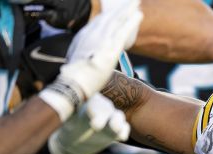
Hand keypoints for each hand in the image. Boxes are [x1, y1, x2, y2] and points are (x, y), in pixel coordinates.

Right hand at [37, 0, 141, 120]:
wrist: (73, 86)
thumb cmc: (74, 78)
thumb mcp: (75, 61)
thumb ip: (82, 54)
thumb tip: (83, 56)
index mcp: (83, 37)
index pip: (99, 22)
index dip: (110, 15)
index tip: (119, 10)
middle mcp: (91, 34)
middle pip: (109, 17)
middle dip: (121, 8)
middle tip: (132, 1)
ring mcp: (101, 40)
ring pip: (117, 20)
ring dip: (128, 10)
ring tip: (137, 2)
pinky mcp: (110, 48)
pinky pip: (123, 31)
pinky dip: (131, 22)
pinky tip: (139, 14)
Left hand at [47, 94, 129, 153]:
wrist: (73, 139)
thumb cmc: (66, 125)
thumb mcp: (62, 118)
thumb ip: (63, 113)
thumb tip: (52, 108)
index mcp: (86, 100)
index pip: (89, 102)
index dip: (90, 109)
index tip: (89, 121)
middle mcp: (99, 107)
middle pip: (105, 107)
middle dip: (103, 115)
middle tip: (97, 126)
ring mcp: (109, 118)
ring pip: (117, 116)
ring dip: (117, 122)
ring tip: (115, 130)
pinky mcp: (114, 130)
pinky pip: (123, 127)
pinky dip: (123, 131)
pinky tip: (121, 136)